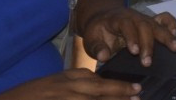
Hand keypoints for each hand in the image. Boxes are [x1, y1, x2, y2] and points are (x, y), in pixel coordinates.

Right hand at [0, 67, 140, 99]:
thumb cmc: (36, 91)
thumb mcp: (60, 78)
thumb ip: (80, 78)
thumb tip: (100, 81)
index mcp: (72, 79)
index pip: (102, 83)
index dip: (121, 87)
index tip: (137, 89)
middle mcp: (72, 90)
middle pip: (102, 93)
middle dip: (121, 95)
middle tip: (138, 96)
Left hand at [80, 8, 175, 65]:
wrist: (103, 17)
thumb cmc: (99, 30)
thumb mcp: (91, 38)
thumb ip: (97, 48)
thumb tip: (104, 56)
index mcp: (117, 19)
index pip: (126, 25)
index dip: (131, 37)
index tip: (134, 52)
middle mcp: (133, 17)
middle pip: (144, 26)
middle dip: (148, 44)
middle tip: (147, 62)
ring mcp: (144, 18)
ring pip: (157, 24)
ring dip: (167, 36)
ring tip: (175, 47)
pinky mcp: (151, 21)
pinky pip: (165, 18)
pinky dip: (172, 24)